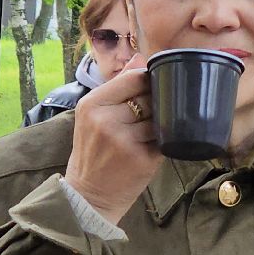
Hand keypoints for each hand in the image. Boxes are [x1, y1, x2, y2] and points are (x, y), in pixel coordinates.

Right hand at [64, 67, 162, 224]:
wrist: (88, 196)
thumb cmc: (93, 153)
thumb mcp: (93, 117)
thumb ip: (117, 87)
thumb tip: (140, 57)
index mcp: (92, 105)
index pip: (133, 78)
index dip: (149, 81)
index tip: (153, 88)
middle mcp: (106, 120)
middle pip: (150, 97)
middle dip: (156, 104)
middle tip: (148, 117)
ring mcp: (125, 140)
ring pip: (159, 118)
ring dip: (161, 124)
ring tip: (146, 135)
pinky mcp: (142, 159)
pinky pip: (164, 140)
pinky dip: (164, 142)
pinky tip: (151, 149)